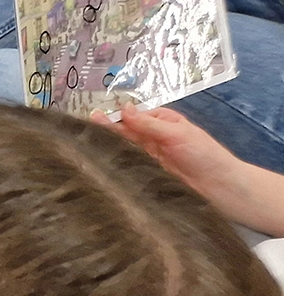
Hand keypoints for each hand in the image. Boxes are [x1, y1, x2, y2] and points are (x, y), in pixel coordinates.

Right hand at [95, 105, 283, 236]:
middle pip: (122, 133)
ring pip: (120, 150)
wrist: (217, 187)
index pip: (130, 117)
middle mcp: (150, 137)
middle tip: (78, 130)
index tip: (92, 119)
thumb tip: (122, 108)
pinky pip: (125, 167)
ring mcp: (145, 157)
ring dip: (104, 147)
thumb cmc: (203, 154)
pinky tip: (94, 163)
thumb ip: (148, 123)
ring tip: (79, 144)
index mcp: (160, 121)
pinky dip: (112, 165)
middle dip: (103, 131)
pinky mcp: (143, 175)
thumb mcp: (176, 132)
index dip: (112, 118)